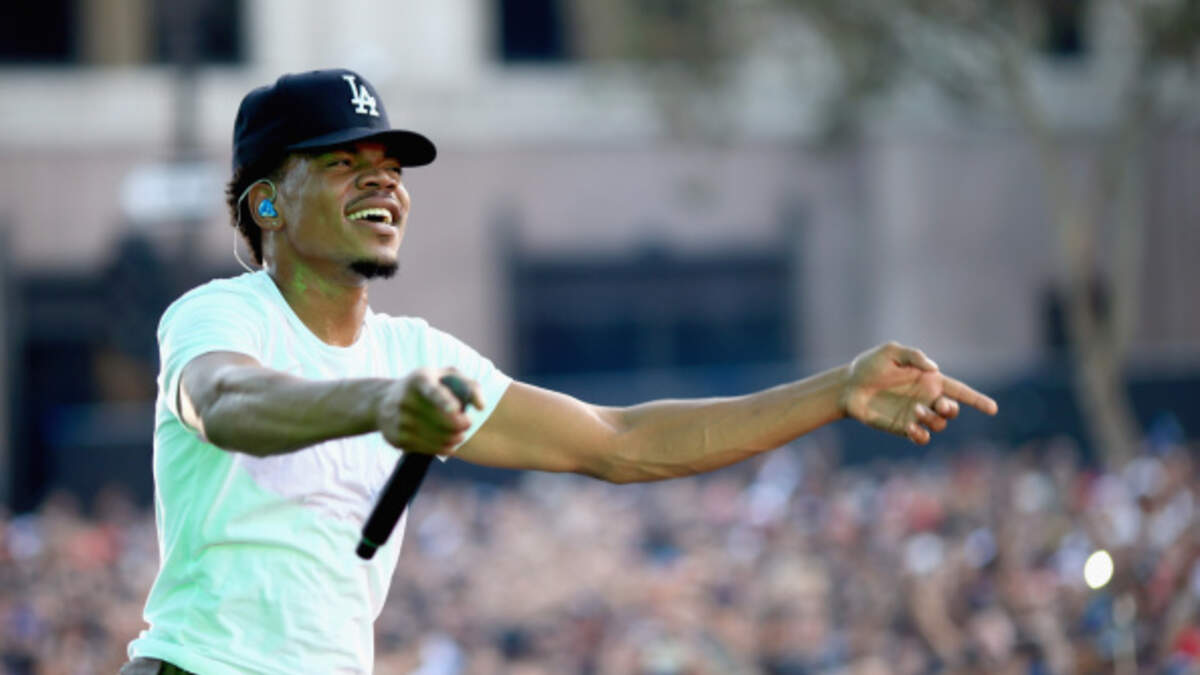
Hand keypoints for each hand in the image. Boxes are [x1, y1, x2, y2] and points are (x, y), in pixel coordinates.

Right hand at [376, 368, 483, 454]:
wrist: (383, 401)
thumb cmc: (427, 386)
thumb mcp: (445, 376)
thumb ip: (469, 386)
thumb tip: (481, 407)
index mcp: (419, 380)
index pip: (432, 391)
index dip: (444, 400)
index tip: (455, 408)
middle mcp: (405, 400)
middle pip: (441, 420)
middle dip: (462, 424)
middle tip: (468, 423)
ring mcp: (399, 421)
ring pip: (438, 438)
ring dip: (455, 438)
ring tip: (460, 434)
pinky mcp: (397, 439)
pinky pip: (428, 449)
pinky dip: (444, 448)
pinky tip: (449, 443)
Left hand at [839, 342, 997, 444]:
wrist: (848, 387)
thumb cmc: (869, 366)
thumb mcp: (890, 352)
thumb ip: (914, 356)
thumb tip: (934, 369)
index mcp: (929, 381)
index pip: (960, 391)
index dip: (977, 400)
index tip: (993, 409)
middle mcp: (926, 399)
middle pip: (952, 410)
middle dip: (951, 409)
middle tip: (940, 405)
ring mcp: (916, 415)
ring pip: (939, 425)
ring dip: (932, 419)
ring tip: (914, 410)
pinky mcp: (903, 428)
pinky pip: (922, 437)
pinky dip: (921, 435)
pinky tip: (911, 428)